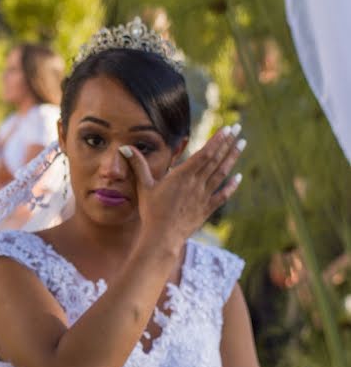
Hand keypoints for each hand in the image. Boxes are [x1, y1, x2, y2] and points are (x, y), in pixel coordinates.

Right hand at [121, 124, 244, 248]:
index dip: (217, 140)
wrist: (162, 237)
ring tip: (242, 143)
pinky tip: (239, 177)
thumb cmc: (151, 211)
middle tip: (238, 128)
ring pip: (222, 173)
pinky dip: (232, 185)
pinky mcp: (206, 209)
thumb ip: (137, 165)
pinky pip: (222, 195)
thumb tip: (124, 147)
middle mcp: (197, 183)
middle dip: (228, 143)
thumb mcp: (143, 186)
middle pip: (216, 159)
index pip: (204, 153)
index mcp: (182, 175)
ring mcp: (203, 196)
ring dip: (233, 157)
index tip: (227, 128)